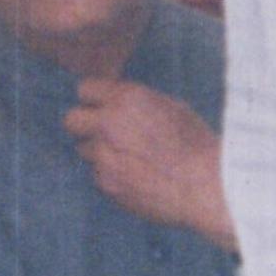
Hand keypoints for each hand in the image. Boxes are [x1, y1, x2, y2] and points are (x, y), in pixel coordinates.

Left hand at [63, 79, 234, 251]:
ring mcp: (104, 156)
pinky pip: (99, 175)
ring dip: (101, 153)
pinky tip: (137, 179)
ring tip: (130, 160)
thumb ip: (134, 103)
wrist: (204, 186)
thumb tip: (115, 103)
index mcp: (126, 99)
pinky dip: (112, 177)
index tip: (103, 108)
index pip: (84, 89)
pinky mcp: (106, 183)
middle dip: (84, 125)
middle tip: (104, 134)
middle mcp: (108, 124)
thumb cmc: (195, 144)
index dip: (95, 99)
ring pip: (84, 150)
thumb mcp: (169, 107)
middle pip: (71, 120)